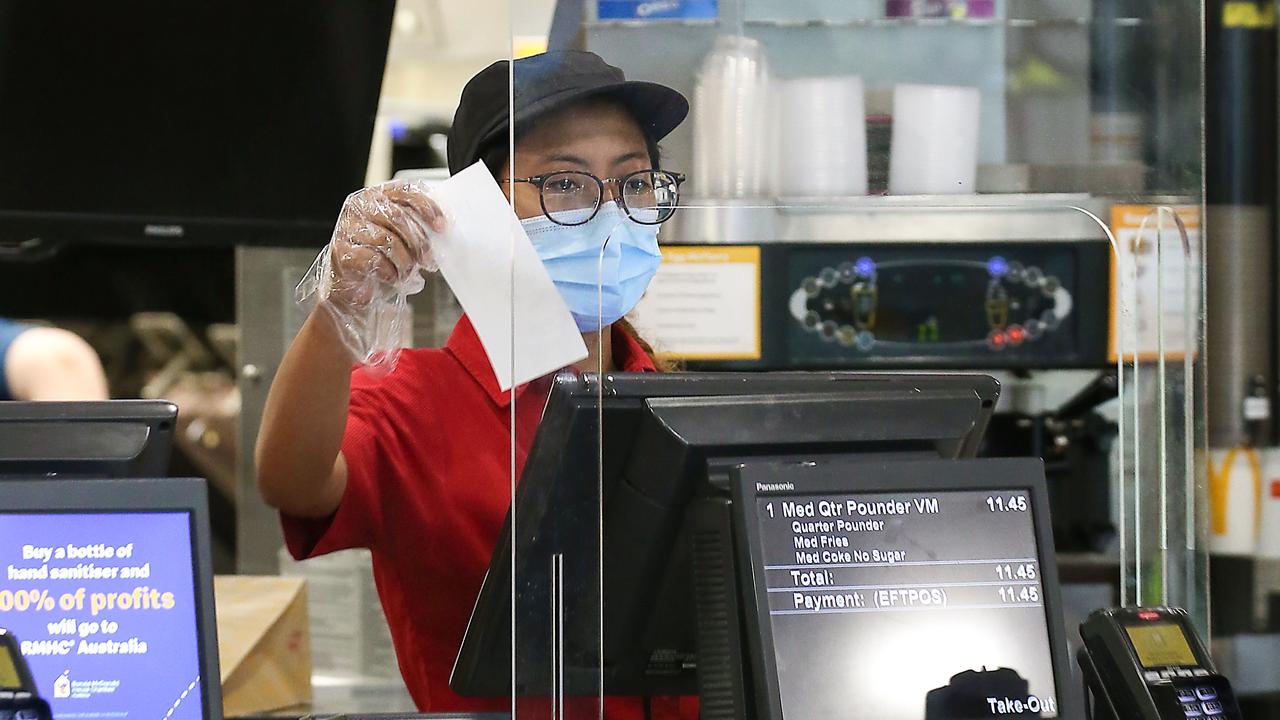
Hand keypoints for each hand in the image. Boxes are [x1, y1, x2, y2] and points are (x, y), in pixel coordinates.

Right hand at [324, 180, 446, 308]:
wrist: (352, 285)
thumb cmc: (379, 258)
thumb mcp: (400, 238)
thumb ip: (416, 228)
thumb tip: (440, 232)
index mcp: (376, 196)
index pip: (404, 191)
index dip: (426, 207)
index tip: (441, 226)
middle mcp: (359, 206)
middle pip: (398, 217)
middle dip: (419, 242)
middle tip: (429, 260)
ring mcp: (347, 227)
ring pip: (388, 240)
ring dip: (405, 261)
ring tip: (408, 272)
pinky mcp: (341, 250)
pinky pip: (374, 259)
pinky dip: (389, 272)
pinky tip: (391, 277)